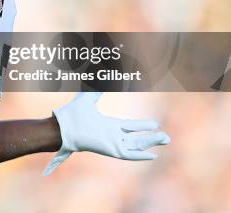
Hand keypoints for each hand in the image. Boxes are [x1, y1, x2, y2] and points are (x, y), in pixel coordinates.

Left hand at [43, 92, 170, 174]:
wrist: (64, 126)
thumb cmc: (73, 114)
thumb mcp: (88, 97)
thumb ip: (95, 87)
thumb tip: (100, 74)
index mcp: (108, 126)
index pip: (129, 127)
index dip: (142, 126)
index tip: (155, 124)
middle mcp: (112, 136)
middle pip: (136, 139)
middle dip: (152, 138)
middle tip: (166, 137)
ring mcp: (112, 144)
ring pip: (136, 146)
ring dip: (150, 143)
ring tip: (165, 139)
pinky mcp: (111, 150)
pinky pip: (129, 155)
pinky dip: (140, 156)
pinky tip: (152, 155)